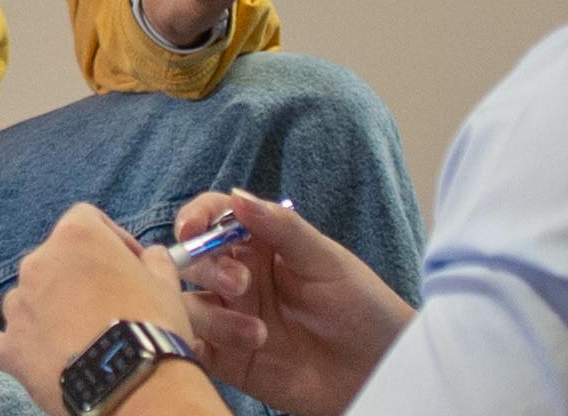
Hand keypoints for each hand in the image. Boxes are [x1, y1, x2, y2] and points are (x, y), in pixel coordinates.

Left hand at [0, 204, 199, 415]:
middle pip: (54, 260)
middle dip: (77, 278)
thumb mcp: (166, 285)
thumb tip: (151, 256)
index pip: (85, 219)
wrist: (131, 383)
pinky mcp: (8, 346)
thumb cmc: (151, 328)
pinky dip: (14, 347)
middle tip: (107, 306)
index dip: (110, 238)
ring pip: (26, 298)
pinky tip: (34, 357)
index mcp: (76, 237)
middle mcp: (38, 263)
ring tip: (78, 338)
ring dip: (47, 311)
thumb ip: (155, 261)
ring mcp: (18, 305)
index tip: (128, 262)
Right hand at [171, 191, 417, 415]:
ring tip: (257, 334)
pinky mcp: (228, 359)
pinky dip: (192, 344)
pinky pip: (192, 346)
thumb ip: (283, 229)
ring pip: (187, 305)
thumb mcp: (328, 261)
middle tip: (240, 284)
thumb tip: (237, 196)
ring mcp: (230, 318)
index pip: (214, 218)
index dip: (195, 217)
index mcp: (261, 245)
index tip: (191, 228)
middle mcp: (239, 278)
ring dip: (212, 316)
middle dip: (208, 266)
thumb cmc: (363, 308)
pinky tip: (225, 350)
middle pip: (193, 259)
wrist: (380, 371)